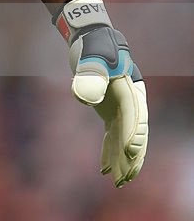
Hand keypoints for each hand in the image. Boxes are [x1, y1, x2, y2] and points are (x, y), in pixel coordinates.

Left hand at [55, 0, 148, 186]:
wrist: (92, 38)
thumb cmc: (93, 47)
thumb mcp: (91, 58)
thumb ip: (90, 76)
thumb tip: (85, 98)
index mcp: (129, 89)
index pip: (134, 115)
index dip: (134, 134)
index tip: (132, 152)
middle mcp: (130, 101)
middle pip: (135, 133)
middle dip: (132, 157)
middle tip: (126, 178)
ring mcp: (121, 108)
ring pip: (125, 139)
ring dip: (122, 161)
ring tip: (118, 183)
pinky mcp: (110, 111)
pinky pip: (112, 136)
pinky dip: (109, 152)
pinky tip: (103, 170)